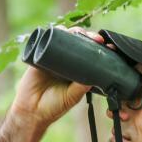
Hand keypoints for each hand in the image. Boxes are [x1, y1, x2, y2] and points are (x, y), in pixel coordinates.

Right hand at [0, 25, 111, 141]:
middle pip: (79, 43)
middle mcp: (67, 62)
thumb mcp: (72, 96)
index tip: (110, 47)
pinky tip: (63, 30)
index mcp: (77, 71)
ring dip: (74, 32)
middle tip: (98, 39)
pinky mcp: (40, 55)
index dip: (99, 49)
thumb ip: (82, 86)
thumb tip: (96, 75)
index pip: (90, 55)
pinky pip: (47, 40)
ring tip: (81, 34)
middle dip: (89, 37)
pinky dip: (55, 32)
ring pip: (65, 39)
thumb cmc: (54, 106)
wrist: (31, 111)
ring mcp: (54, 57)